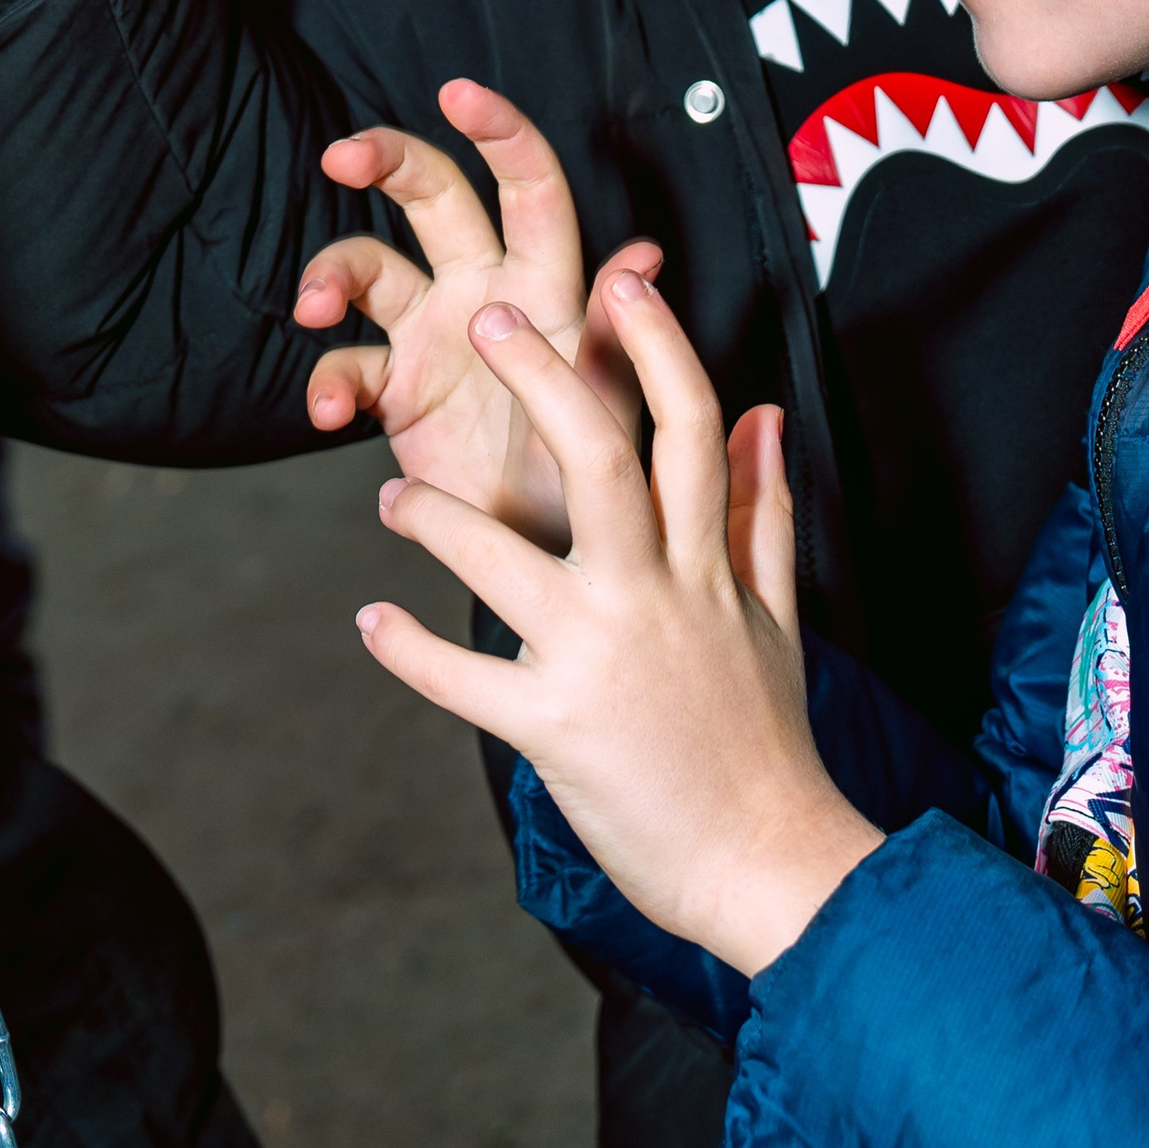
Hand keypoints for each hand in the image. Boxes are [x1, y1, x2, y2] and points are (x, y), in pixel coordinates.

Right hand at [297, 83, 656, 546]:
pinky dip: (327, 383)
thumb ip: (617, 334)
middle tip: (343, 156)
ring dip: (331, 272)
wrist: (551, 560)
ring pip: (369, 264)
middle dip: (387, 158)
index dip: (499, 131)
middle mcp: (485, 289)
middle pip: (431, 194)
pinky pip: (346, 366)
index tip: (457, 92)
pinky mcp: (395, 389)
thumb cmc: (598, 480)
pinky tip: (329, 413)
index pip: (526, 186)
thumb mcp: (613, 409)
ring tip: (314, 307)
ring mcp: (433, 334)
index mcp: (547, 282)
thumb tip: (647, 254)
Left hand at [357, 264, 882, 974]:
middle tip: (486, 321)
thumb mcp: (778, 614)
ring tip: (392, 499)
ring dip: (436, 518)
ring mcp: (602, 658)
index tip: (619, 284)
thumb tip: (765, 412)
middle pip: (598, 456)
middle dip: (543, 379)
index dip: (655, 347)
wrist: (770, 863)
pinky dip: (410, 650)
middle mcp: (655, 595)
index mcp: (708, 565)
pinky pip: (465, 678)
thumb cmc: (767, 738)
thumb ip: (761, 509)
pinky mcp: (556, 728)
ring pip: (507, 557)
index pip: (689, 426)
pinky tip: (371, 621)